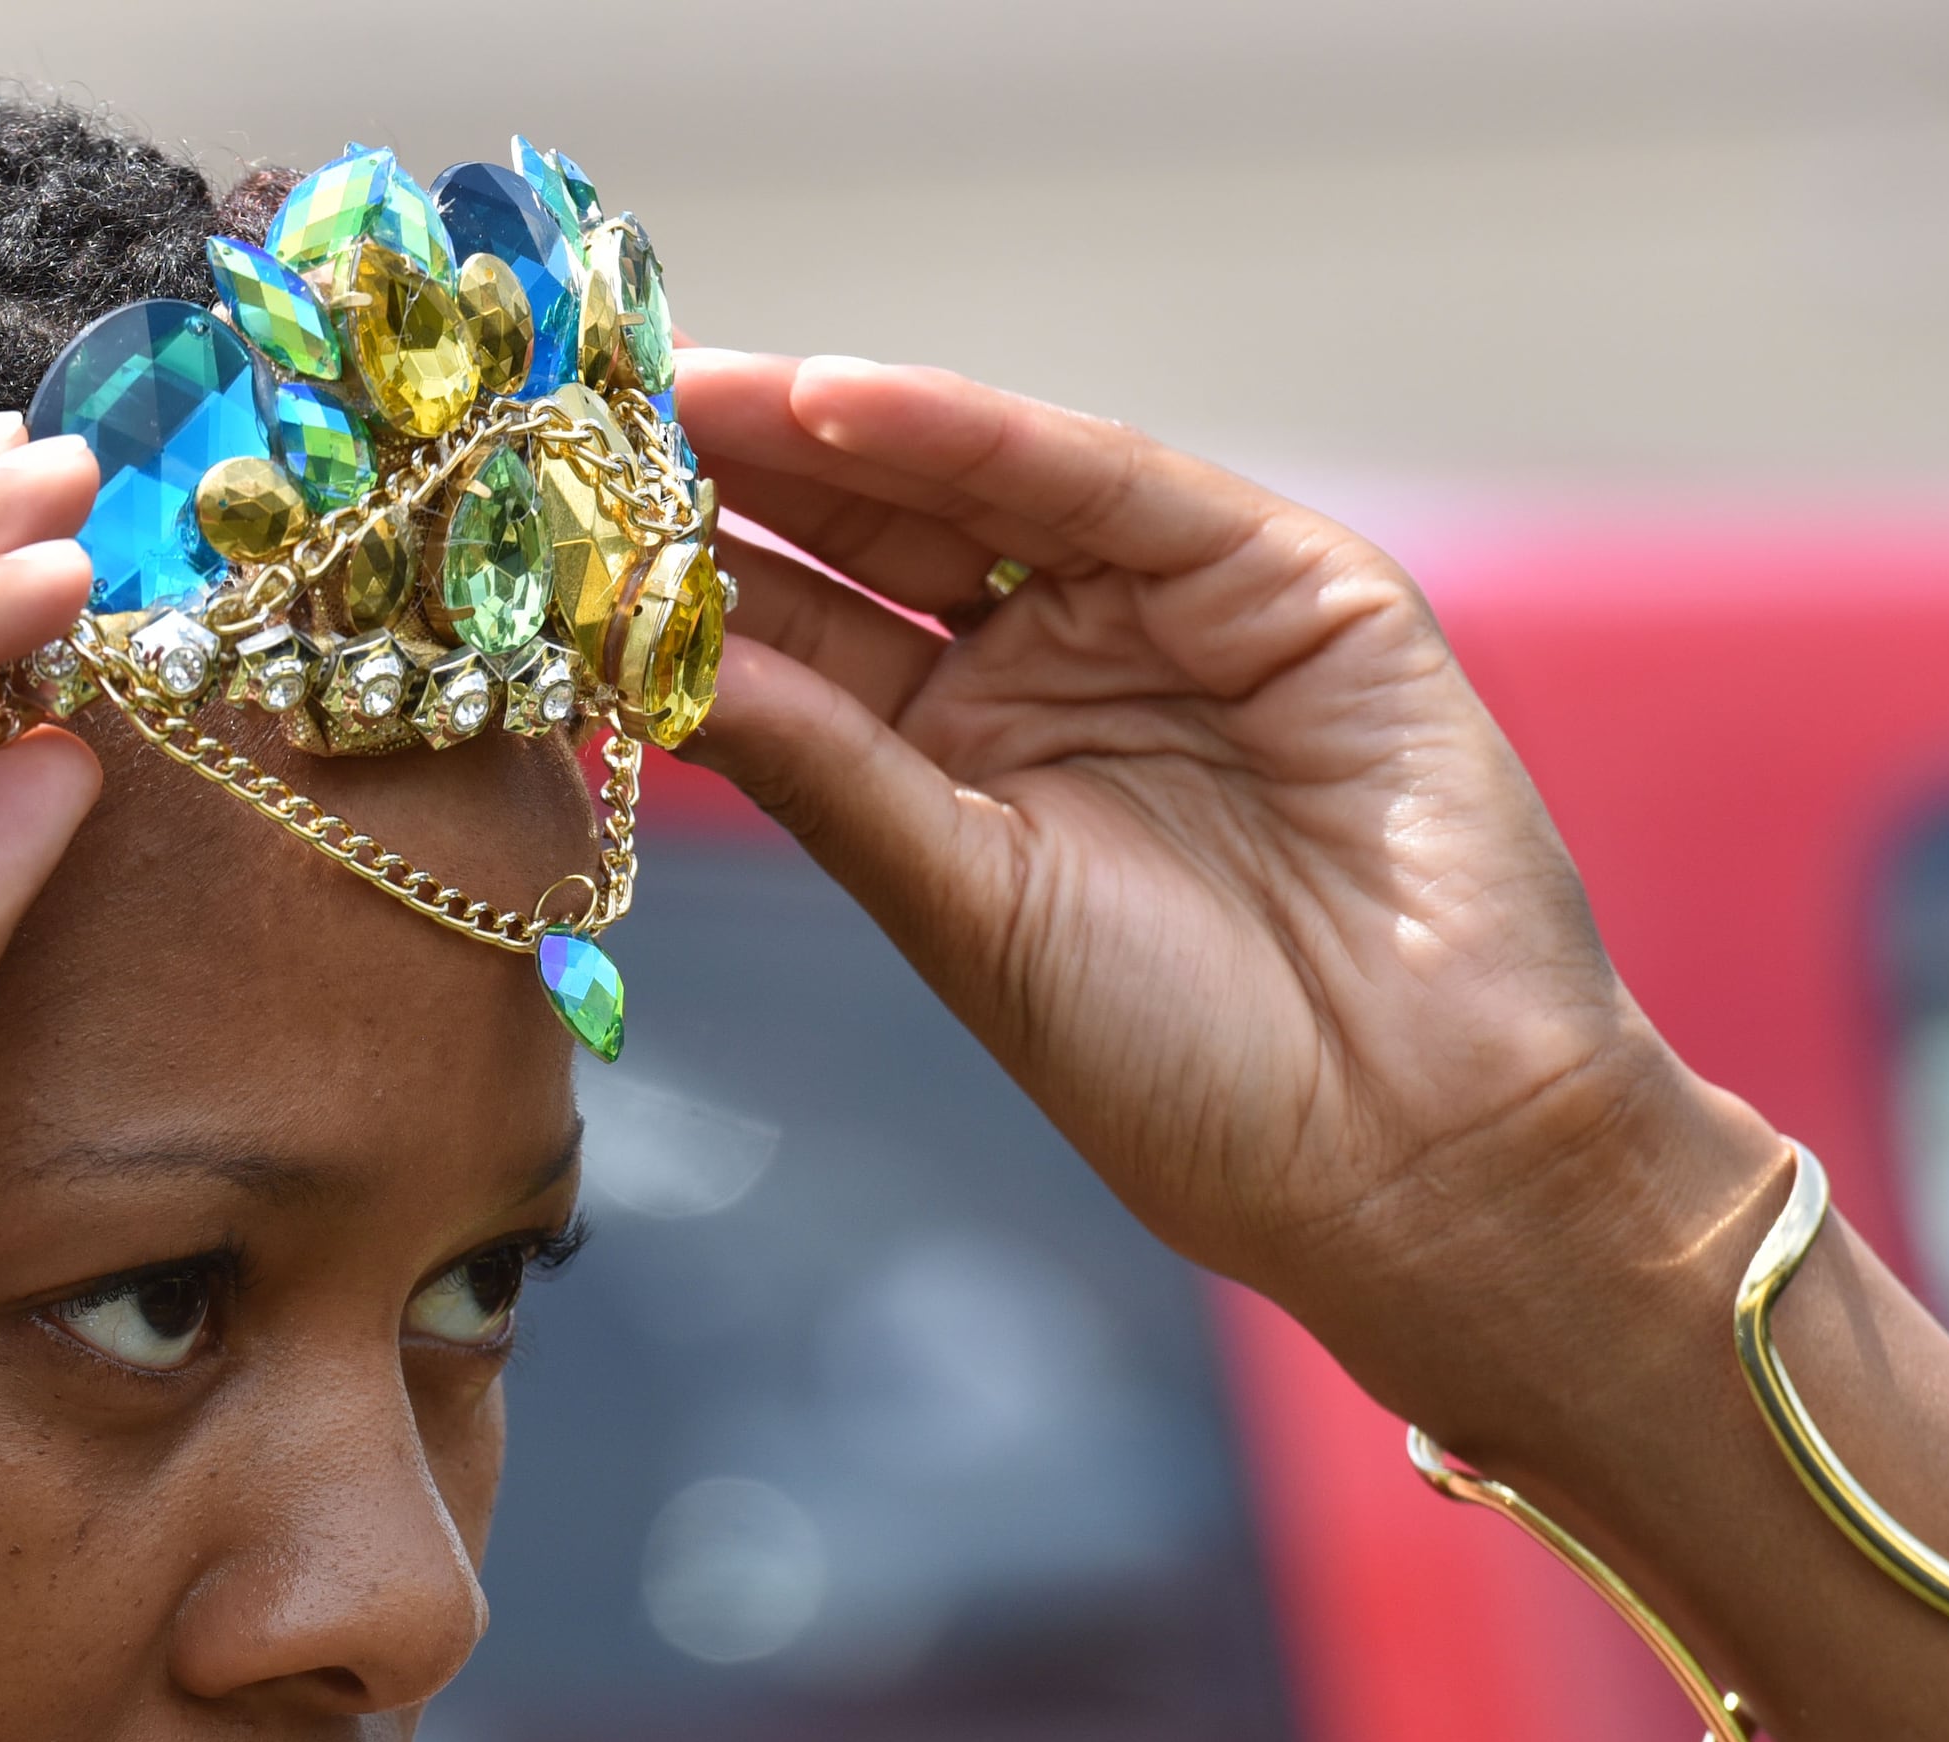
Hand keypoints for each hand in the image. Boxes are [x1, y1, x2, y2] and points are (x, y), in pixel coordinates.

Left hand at [673, 352, 1774, 1417]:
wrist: (1406, 1146)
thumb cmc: (1183, 1071)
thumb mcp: (962, 910)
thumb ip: (827, 772)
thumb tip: (657, 662)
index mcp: (959, 770)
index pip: (798, 643)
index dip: (678, 580)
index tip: (542, 527)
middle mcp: (1050, 673)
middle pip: (864, 542)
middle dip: (730, 473)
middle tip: (584, 414)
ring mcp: (1165, 617)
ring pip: (967, 489)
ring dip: (824, 432)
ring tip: (683, 388)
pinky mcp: (1283, 581)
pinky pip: (1106, 483)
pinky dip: (976, 435)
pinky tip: (844, 402)